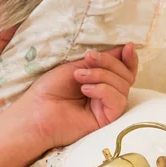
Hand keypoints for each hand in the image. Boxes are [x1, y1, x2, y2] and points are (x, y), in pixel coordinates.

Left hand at [16, 43, 137, 148]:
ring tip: (79, 77)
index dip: (129, 58)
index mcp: (100, 81)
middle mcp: (106, 95)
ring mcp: (106, 108)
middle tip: (88, 60)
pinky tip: (85, 90)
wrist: (37, 110)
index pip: (124, 69)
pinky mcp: (106, 120)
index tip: (126, 46)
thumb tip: (125, 48)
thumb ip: (101, 60)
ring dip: (101, 75)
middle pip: (125, 75)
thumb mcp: (76, 66)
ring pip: (123, 86)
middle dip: (109, 63)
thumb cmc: (50, 89)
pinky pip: (118, 101)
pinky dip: (103, 90)